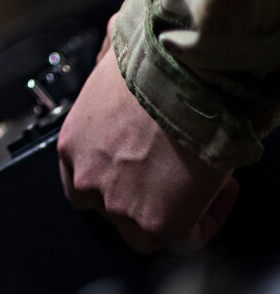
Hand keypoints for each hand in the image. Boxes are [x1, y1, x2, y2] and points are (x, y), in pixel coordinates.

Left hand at [57, 49, 238, 252]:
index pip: (83, 179)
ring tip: (203, 181)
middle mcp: (88, 178)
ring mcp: (119, 205)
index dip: (117, 176)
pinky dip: (206, 220)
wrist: (187, 74)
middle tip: (175, 174)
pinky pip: (185, 240)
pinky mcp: (157, 223)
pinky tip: (220, 191)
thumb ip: (104, 65)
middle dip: (144, 193)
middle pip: (112, 207)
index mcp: (73, 142)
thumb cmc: (156, 63)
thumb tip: (111, 54)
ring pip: (147, 230)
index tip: (145, 163)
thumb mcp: (111, 56)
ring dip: (175, 209)